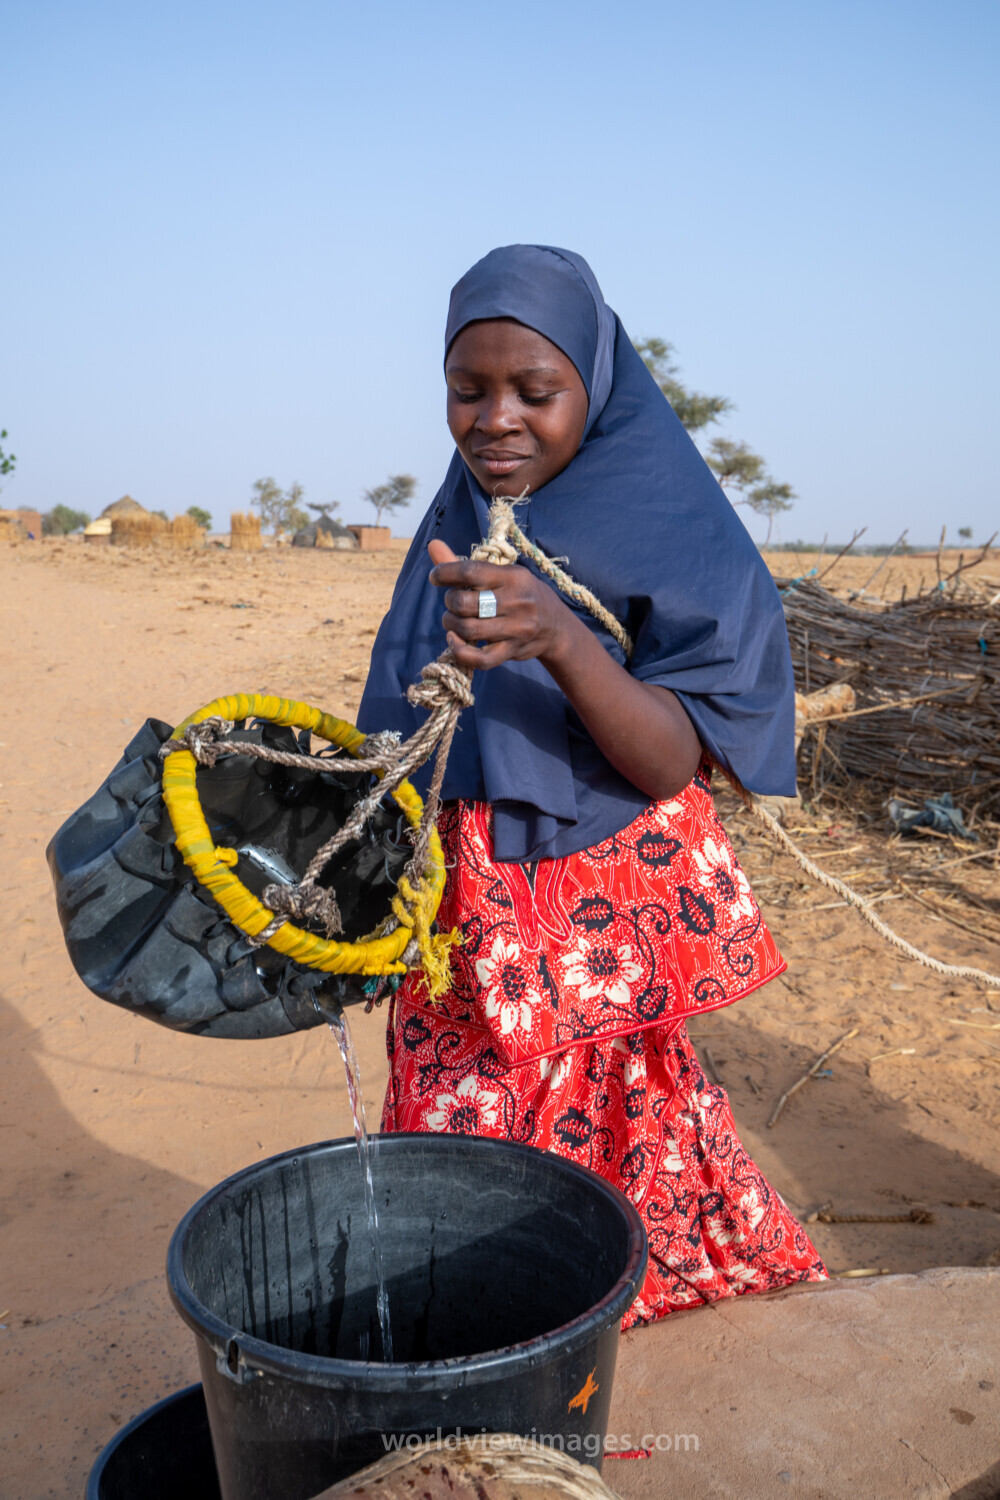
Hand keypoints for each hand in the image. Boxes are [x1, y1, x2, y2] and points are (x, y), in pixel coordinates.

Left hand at [427, 539, 576, 671]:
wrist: (556, 626)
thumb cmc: (520, 594)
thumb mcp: (502, 574)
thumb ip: (464, 565)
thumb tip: (432, 544)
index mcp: (513, 577)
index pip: (470, 572)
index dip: (445, 573)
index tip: (435, 577)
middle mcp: (516, 602)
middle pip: (465, 603)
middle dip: (450, 601)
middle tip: (452, 601)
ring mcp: (516, 629)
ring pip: (469, 629)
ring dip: (451, 624)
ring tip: (452, 620)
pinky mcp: (512, 651)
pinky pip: (480, 658)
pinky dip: (460, 650)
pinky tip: (453, 640)